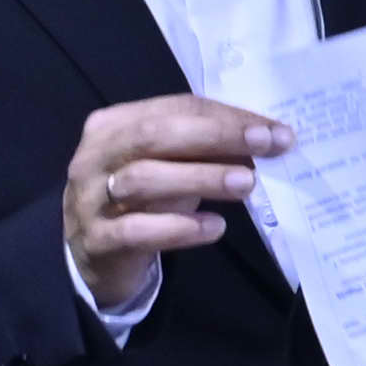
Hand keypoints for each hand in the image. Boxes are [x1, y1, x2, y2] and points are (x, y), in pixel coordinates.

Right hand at [61, 96, 283, 316]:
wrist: (99, 257)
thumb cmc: (145, 198)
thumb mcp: (173, 165)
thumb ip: (208, 148)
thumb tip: (269, 138)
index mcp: (114, 125)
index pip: (175, 108)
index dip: (228, 117)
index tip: (276, 131)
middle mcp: (94, 157)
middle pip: (153, 135)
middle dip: (216, 137)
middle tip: (266, 147)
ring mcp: (89, 199)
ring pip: (143, 179)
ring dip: (202, 178)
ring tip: (247, 185)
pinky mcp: (96, 241)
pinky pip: (136, 230)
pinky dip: (179, 227)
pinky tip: (214, 227)